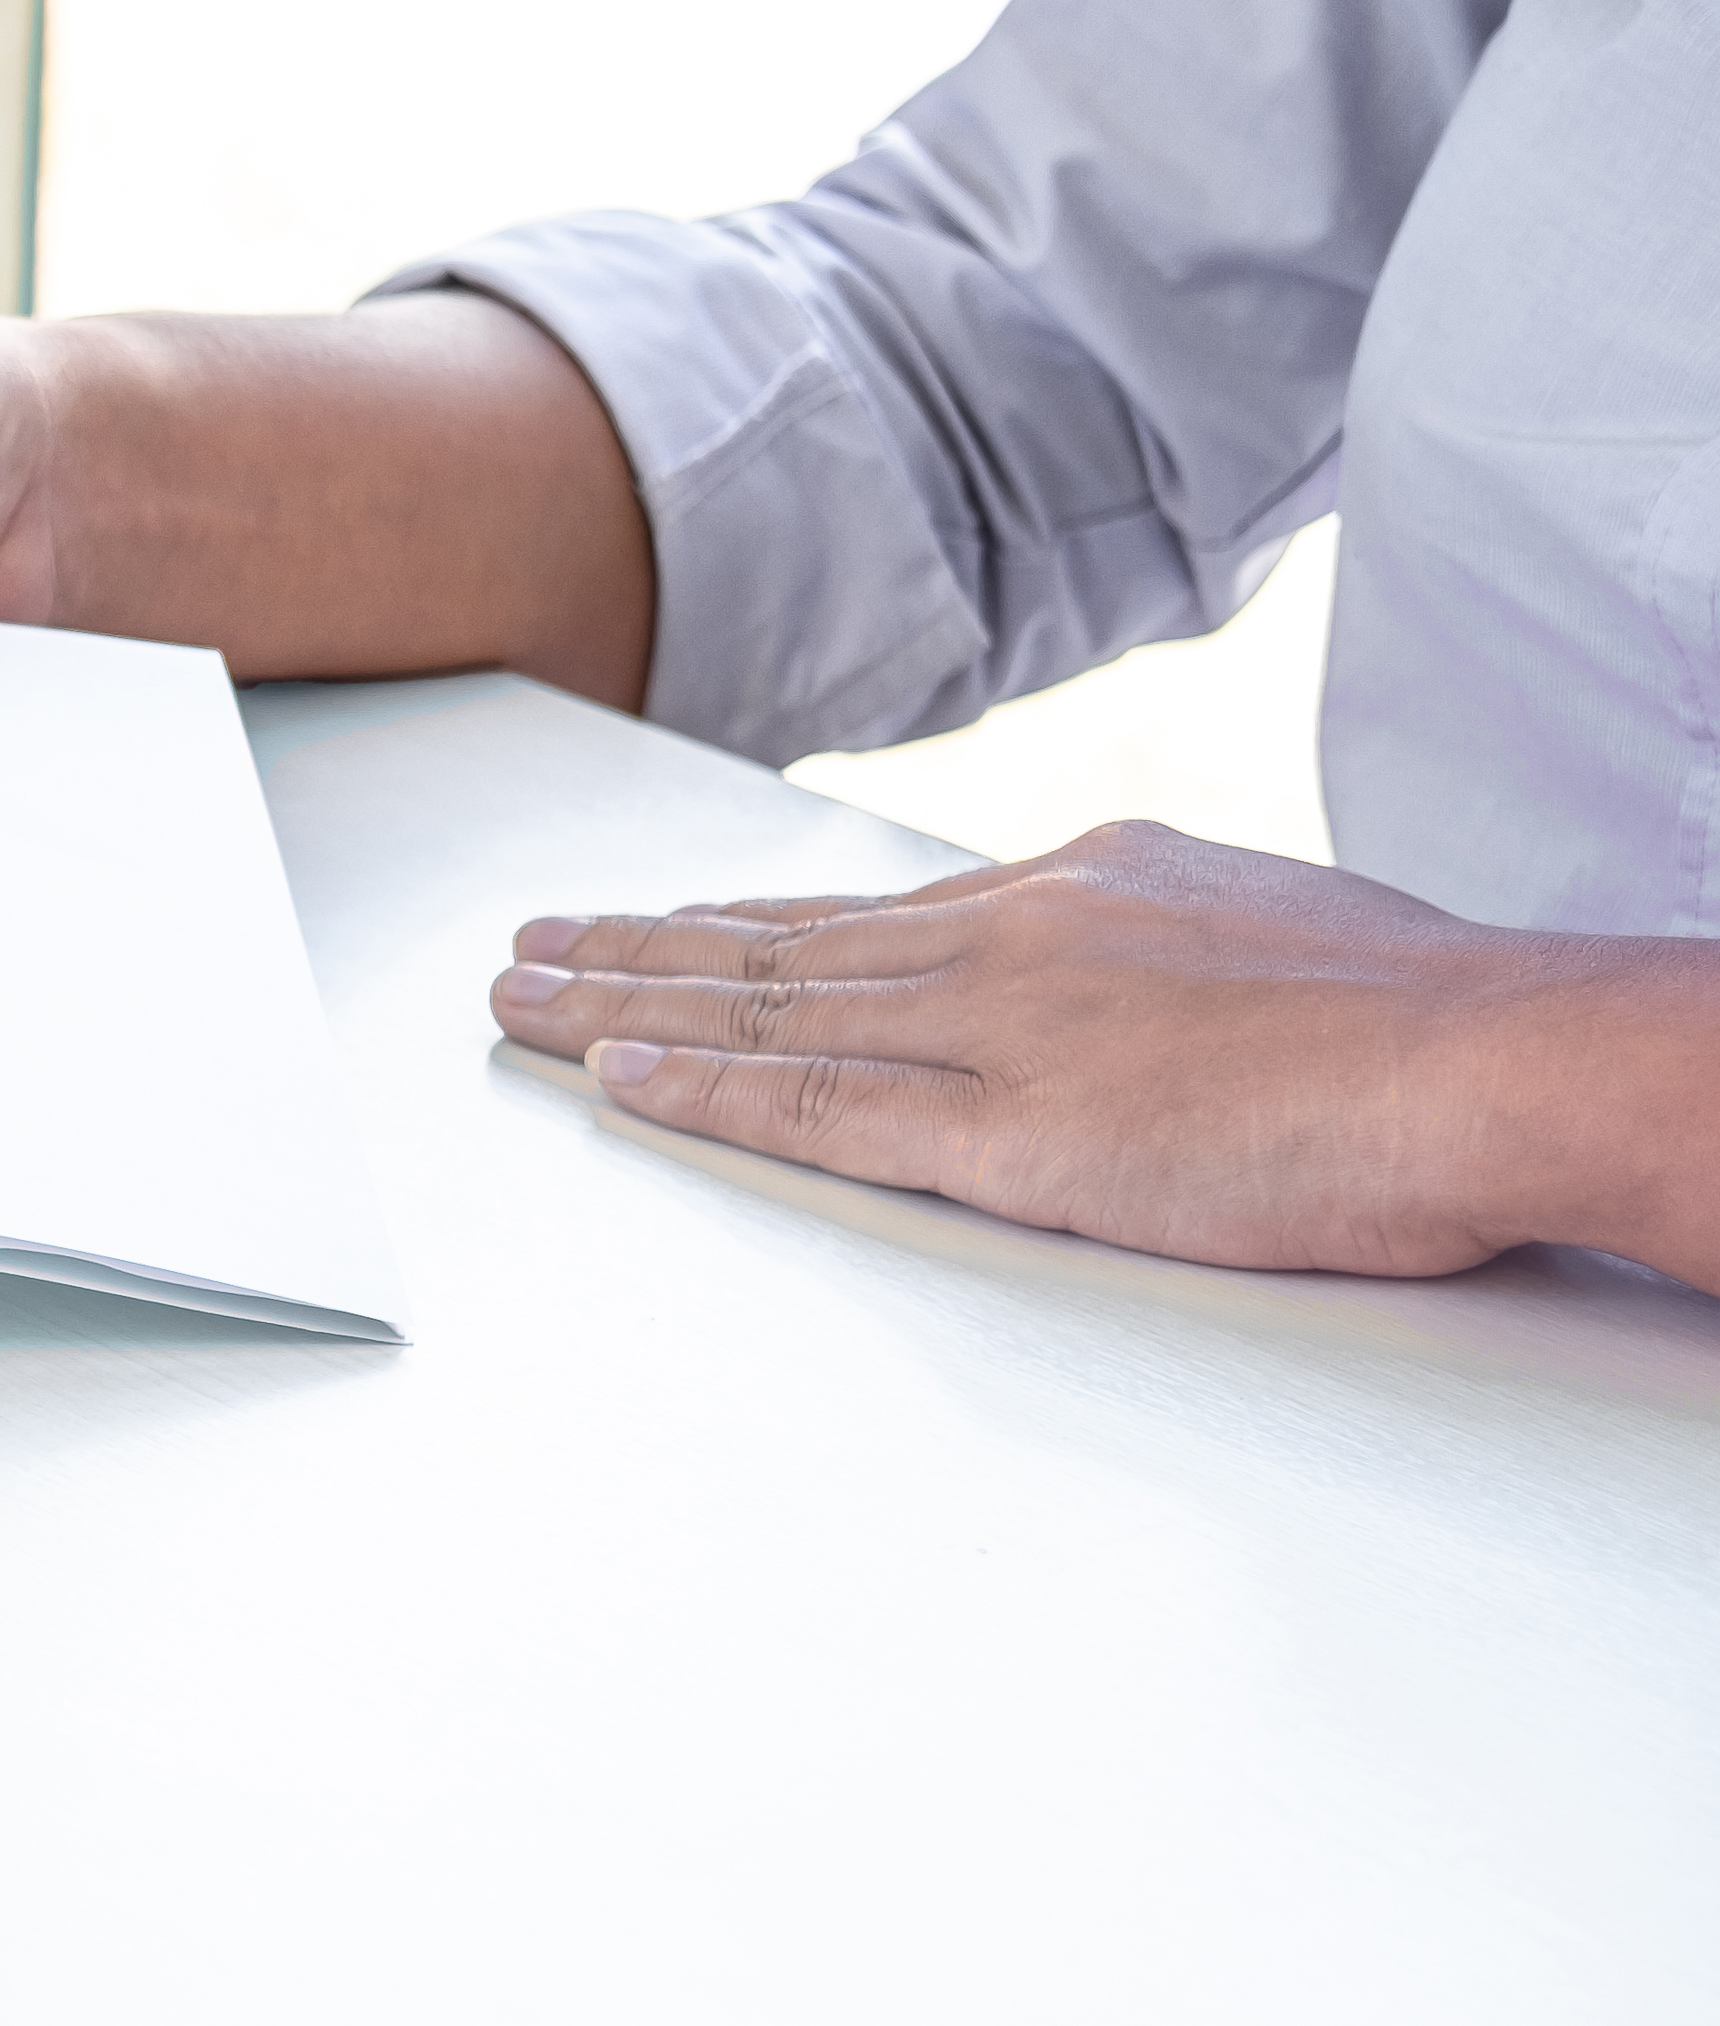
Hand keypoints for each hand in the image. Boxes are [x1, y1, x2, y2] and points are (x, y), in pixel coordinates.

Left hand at [486, 819, 1719, 1286]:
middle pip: (785, 946)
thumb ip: (1168, 968)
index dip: (749, 924)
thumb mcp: (1269, 945)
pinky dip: (712, 1092)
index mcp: (1083, 892)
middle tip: (531, 950)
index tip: (663, 926)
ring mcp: (1006, 1031)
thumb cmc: (1430, 1019)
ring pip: (771, 1009)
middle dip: (643, 953)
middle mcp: (1018, 940)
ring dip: (630, 1010)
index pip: (876, 915)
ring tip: (524, 1005)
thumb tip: (1142, 994)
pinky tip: (625, 1083)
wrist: (1502, 1053)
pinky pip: (823, 1108)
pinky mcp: (1018, 1133)